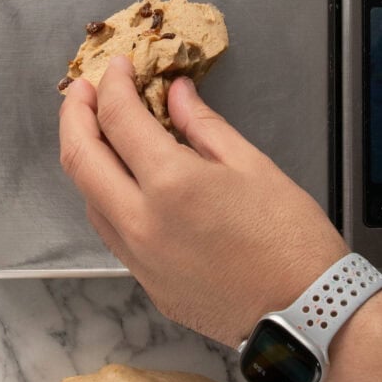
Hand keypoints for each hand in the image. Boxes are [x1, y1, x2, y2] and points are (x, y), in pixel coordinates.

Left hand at [59, 56, 346, 347]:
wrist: (307, 314)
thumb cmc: (290, 236)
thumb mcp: (252, 165)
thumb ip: (203, 125)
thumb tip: (175, 93)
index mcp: (171, 184)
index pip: (118, 120)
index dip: (113, 85)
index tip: (119, 67)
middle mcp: (141, 223)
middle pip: (80, 159)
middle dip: (74, 115)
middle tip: (84, 91)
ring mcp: (138, 259)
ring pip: (88, 198)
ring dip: (85, 158)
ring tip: (99, 132)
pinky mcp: (147, 284)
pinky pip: (111, 232)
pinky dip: (107, 196)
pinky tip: (124, 181)